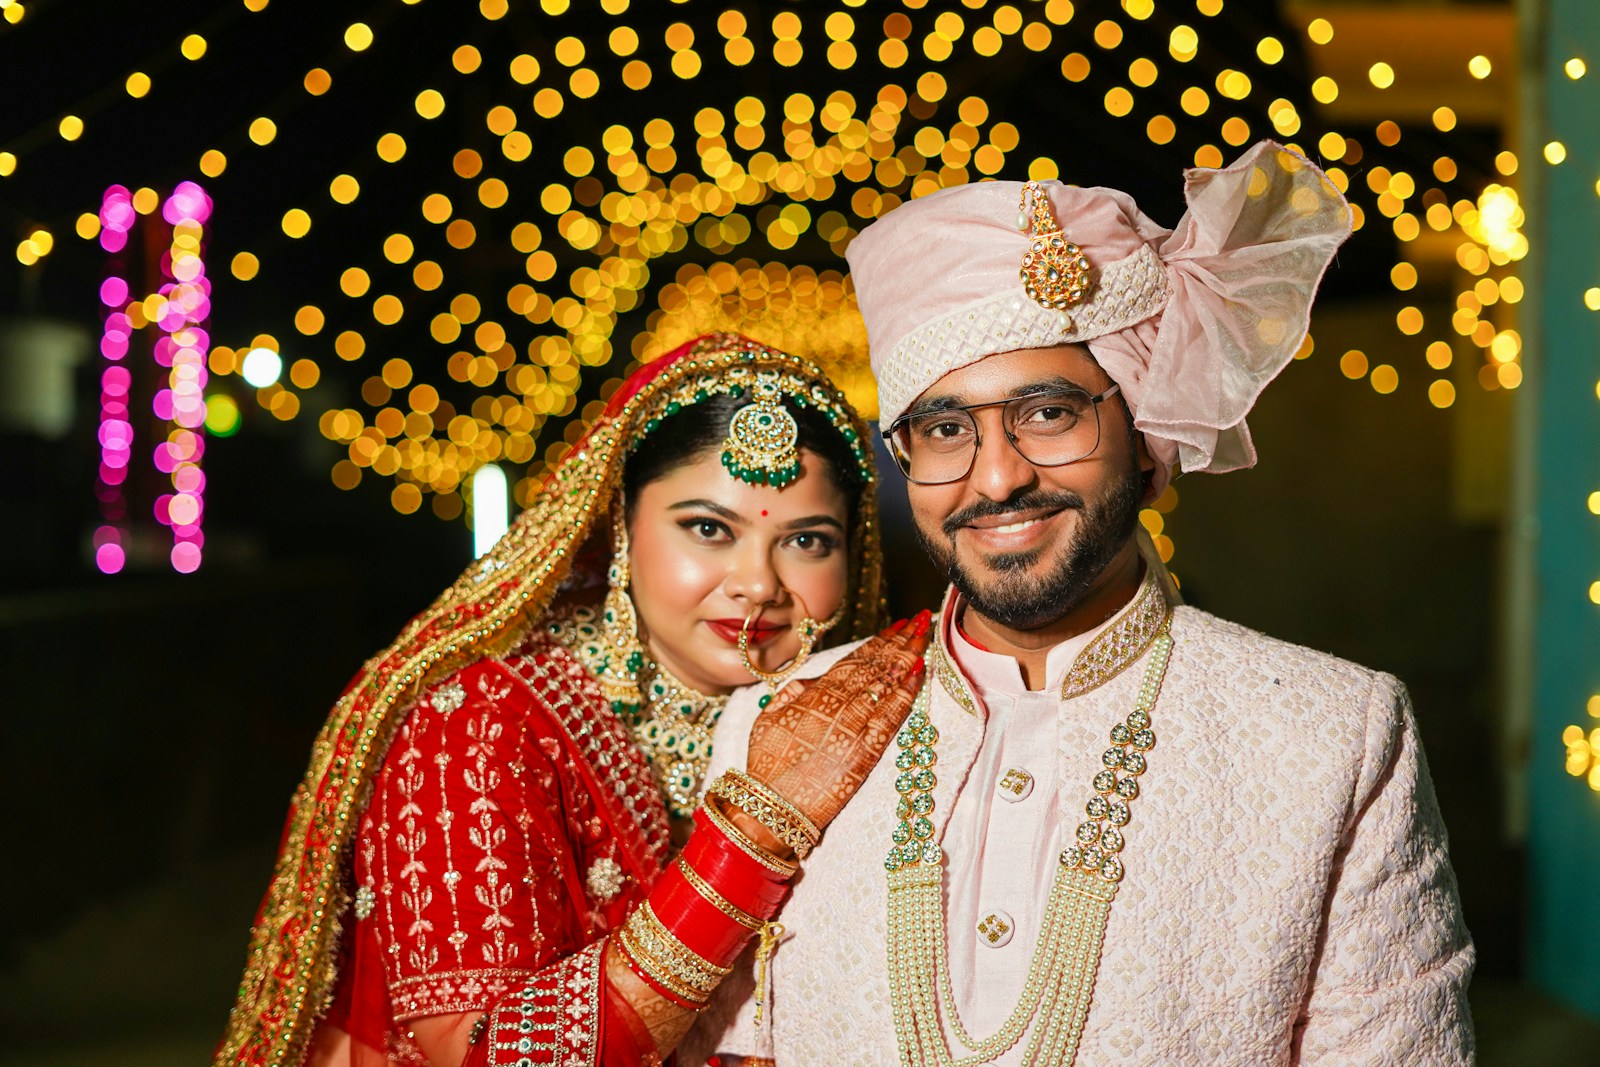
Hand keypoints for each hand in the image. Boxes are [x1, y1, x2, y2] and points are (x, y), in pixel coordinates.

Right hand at [743, 610, 931, 834]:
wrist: (773, 806)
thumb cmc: (767, 764)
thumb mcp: (769, 718)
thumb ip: (792, 693)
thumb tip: (812, 680)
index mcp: (813, 695)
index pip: (854, 660)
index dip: (879, 641)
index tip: (897, 625)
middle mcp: (837, 706)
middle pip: (876, 666)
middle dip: (900, 641)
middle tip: (921, 621)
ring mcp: (854, 728)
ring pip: (887, 685)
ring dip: (908, 659)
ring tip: (925, 638)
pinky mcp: (866, 753)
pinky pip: (891, 717)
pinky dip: (907, 694)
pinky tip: (919, 675)